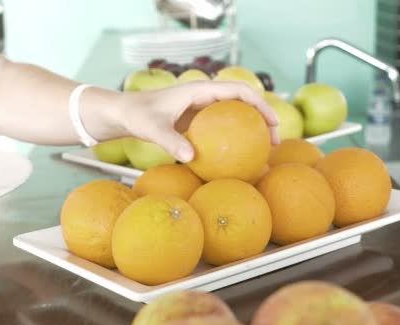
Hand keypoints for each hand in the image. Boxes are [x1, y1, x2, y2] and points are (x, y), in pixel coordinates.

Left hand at [117, 81, 278, 162]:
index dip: (260, 104)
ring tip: (263, 152)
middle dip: (263, 118)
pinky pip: (220, 128)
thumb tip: (190, 158)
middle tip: (275, 142)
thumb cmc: (137, 116)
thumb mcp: (152, 129)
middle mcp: (204, 96)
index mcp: (200, 90)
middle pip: (243, 103)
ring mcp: (201, 108)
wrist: (124, 113)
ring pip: (234, 115)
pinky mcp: (195, 121)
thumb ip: (170, 141)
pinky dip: (233, 139)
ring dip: (250, 129)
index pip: (239, 91)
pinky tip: (235, 160)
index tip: (273, 122)